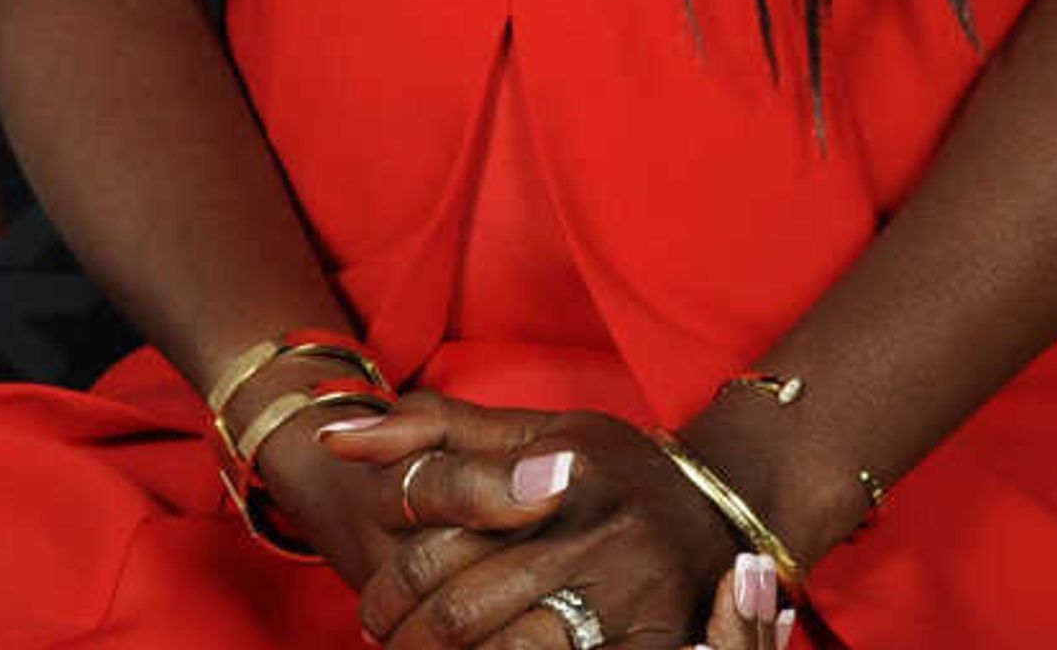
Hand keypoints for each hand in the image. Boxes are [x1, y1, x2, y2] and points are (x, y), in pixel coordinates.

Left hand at [324, 400, 743, 646]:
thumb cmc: (611, 468)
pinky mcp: (652, 640)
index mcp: (560, 465)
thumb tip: (335, 436)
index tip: (372, 612)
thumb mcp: (535, 428)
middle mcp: (596, 528)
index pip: (444, 527)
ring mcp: (628, 591)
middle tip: (387, 647)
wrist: (721, 509)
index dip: (394, 580)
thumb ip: (436, 428)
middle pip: (466, 606)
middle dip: (409, 639)